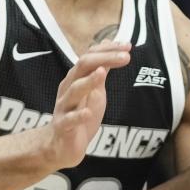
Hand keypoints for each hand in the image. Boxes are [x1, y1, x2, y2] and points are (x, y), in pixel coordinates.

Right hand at [42, 41, 130, 168]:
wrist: (61, 145)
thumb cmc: (79, 113)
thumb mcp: (95, 89)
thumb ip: (101, 68)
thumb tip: (108, 44)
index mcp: (76, 78)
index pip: (90, 57)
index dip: (108, 50)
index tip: (128, 46)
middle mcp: (68, 89)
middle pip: (81, 67)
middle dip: (103, 59)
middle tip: (126, 56)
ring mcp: (64, 107)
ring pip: (73, 90)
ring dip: (88, 81)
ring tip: (101, 73)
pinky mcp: (63, 127)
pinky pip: (68, 120)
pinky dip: (78, 116)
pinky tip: (88, 113)